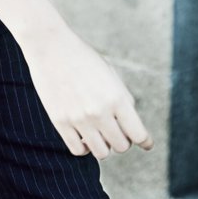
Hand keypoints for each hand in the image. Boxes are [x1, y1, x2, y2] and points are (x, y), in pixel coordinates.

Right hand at [20, 23, 153, 158]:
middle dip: (122, 140)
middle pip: (121, 146)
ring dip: (104, 145)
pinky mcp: (60, 122)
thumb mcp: (110, 73)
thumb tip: (130, 125)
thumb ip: (122, 98)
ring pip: (101, 153)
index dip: (145, 141)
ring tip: (99, 133)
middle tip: (116, 130)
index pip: (138, 134)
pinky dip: (84, 147)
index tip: (146, 144)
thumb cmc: (83, 57)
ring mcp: (79, 119)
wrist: (50, 46)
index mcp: (116, 97)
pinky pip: (78, 150)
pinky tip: (83, 136)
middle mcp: (100, 111)